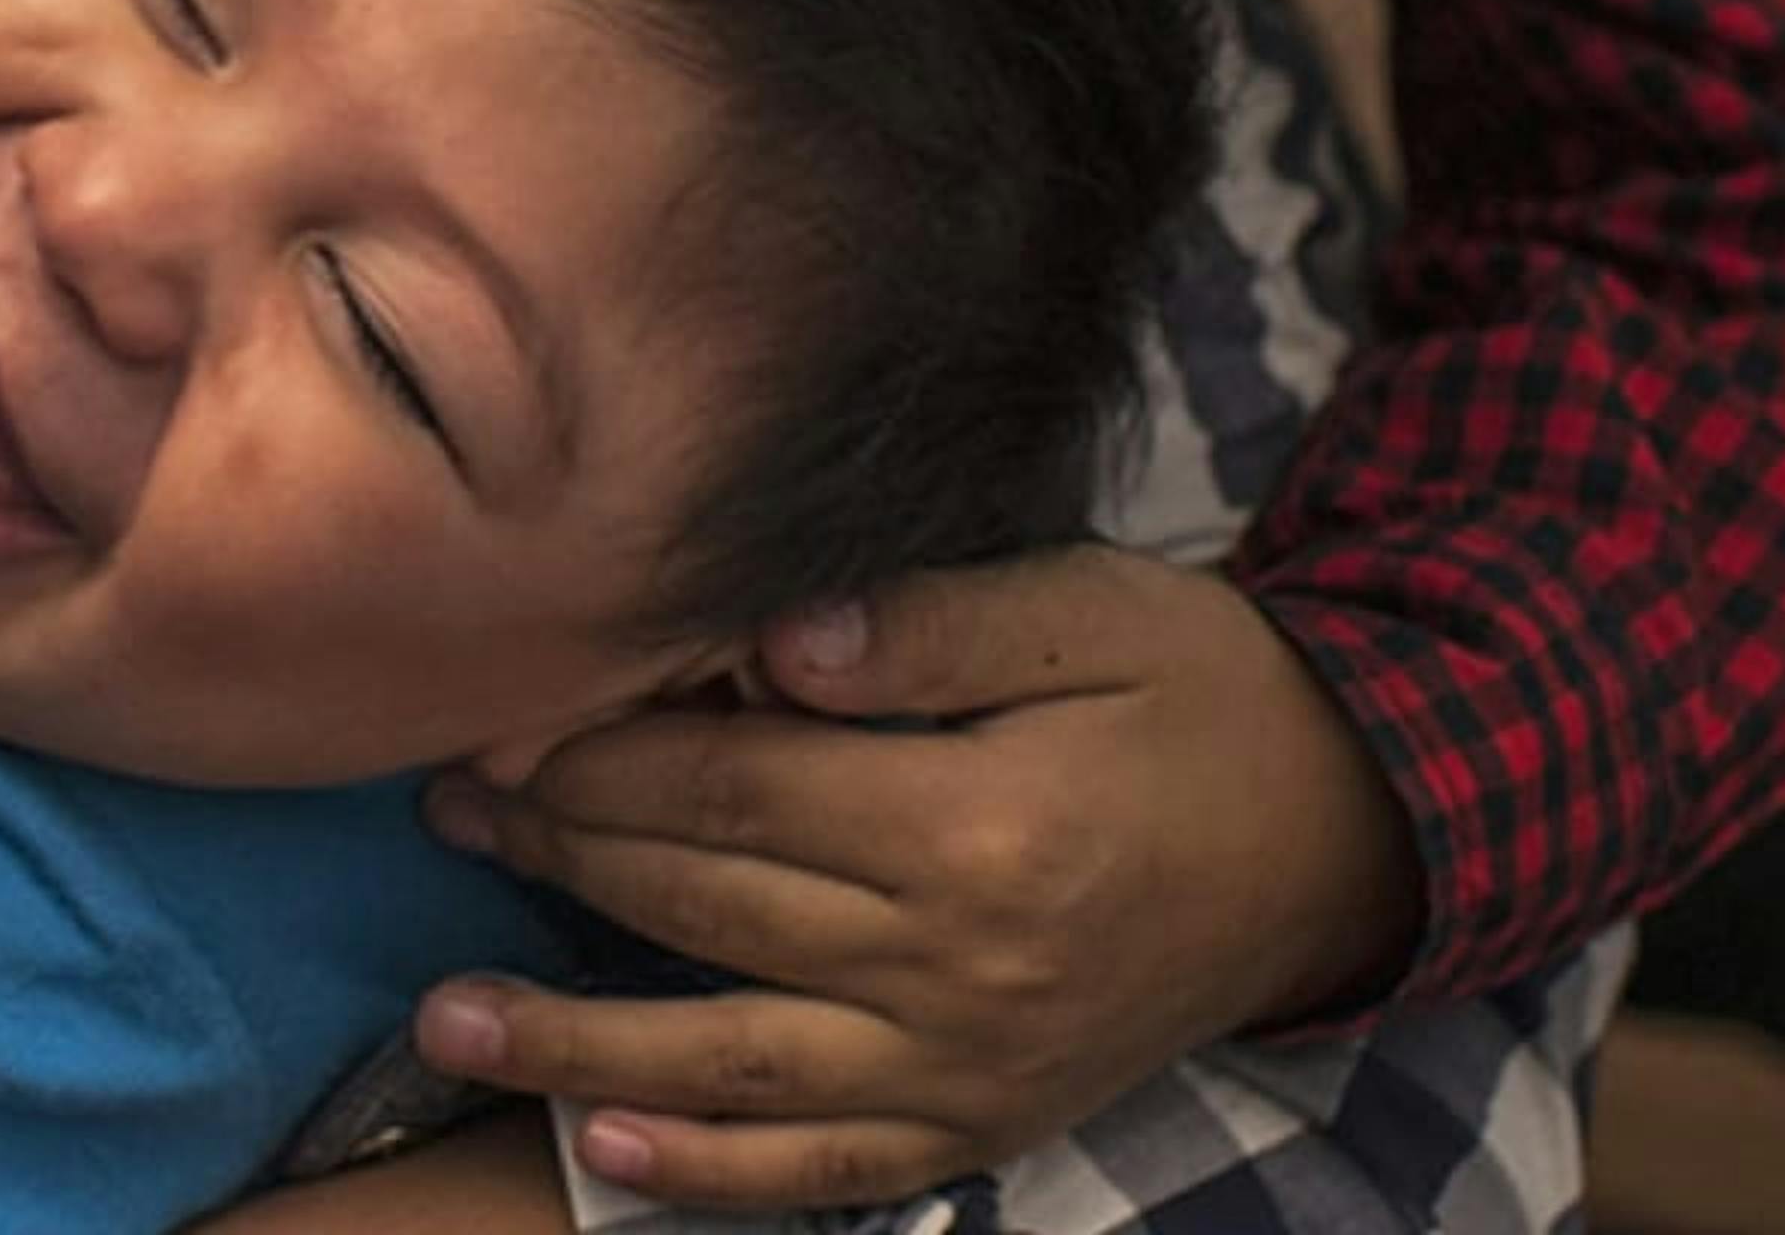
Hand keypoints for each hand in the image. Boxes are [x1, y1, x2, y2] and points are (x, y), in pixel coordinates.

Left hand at [410, 547, 1419, 1212]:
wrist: (1343, 837)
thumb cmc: (1201, 696)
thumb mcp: (1094, 611)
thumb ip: (929, 623)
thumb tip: (773, 642)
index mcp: (979, 825)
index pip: (731, 785)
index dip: (595, 752)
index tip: (487, 719)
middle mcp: (964, 965)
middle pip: (708, 903)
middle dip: (558, 852)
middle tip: (441, 807)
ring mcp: (973, 1064)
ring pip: (734, 1060)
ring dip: (576, 1041)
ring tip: (444, 1018)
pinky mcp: (987, 1122)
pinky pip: (827, 1166)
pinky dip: (710, 1173)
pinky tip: (603, 1146)